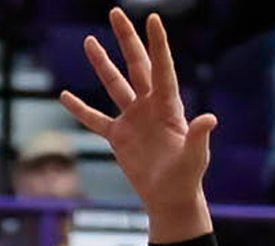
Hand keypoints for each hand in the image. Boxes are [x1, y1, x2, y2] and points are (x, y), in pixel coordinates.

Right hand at [59, 9, 215, 238]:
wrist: (170, 198)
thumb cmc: (186, 177)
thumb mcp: (195, 157)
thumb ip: (198, 136)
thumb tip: (210, 119)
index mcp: (168, 106)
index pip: (162, 69)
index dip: (158, 44)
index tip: (153, 19)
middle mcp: (150, 106)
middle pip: (136, 65)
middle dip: (127, 39)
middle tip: (116, 12)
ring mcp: (133, 119)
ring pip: (115, 85)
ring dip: (102, 63)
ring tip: (89, 41)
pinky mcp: (119, 136)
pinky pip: (95, 120)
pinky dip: (80, 110)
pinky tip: (64, 95)